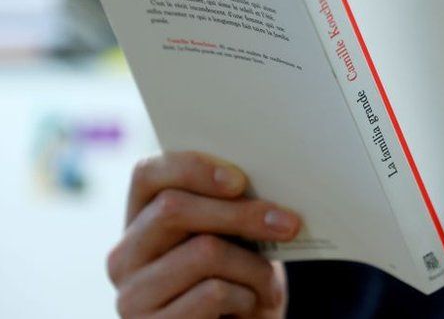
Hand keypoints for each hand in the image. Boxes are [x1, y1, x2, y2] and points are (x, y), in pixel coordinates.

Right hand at [108, 151, 301, 317]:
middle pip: (174, 209)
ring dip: (254, 267)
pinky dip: (246, 297)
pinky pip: (213, 293)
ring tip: (267, 284)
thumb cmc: (238, 281)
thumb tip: (267, 181)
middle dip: (241, 214)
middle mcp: (125, 256)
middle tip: (288, 224)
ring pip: (204, 252)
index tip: (240, 181)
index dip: (192, 168)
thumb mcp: (234, 239)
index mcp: (140, 221)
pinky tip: (249, 306)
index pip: (148, 174)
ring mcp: (131, 295)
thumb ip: (230, 207)